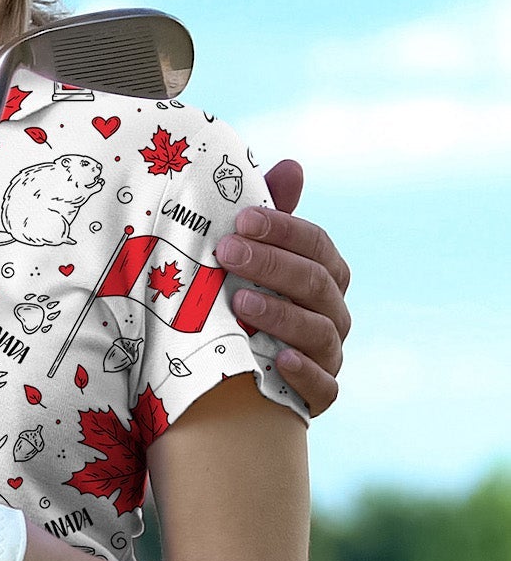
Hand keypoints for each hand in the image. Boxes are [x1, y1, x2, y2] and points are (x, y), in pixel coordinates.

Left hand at [212, 159, 349, 416]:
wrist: (234, 368)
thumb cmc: (243, 295)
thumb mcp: (250, 255)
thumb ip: (270, 215)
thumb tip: (292, 166)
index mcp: (324, 273)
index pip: (316, 244)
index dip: (283, 229)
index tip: (240, 219)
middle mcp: (333, 312)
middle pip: (316, 283)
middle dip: (271, 265)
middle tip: (226, 252)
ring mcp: (329, 354)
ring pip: (319, 332)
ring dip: (280, 314)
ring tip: (239, 302)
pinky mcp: (319, 394)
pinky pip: (323, 387)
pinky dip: (304, 373)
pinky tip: (278, 359)